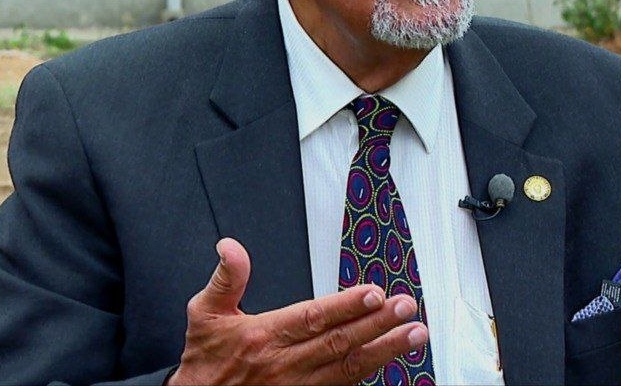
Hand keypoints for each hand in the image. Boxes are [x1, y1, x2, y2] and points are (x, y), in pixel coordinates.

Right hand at [167, 238, 426, 384]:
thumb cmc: (206, 361)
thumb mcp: (205, 314)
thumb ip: (226, 279)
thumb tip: (231, 247)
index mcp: (264, 337)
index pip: (313, 319)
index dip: (345, 306)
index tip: (375, 294)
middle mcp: (286, 364)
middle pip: (339, 342)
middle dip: (378, 325)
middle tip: (407, 309)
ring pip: (349, 367)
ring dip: (385, 350)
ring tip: (414, 335)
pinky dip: (368, 373)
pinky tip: (391, 359)